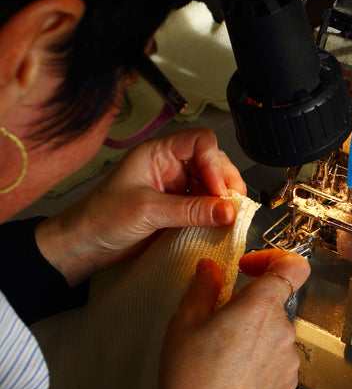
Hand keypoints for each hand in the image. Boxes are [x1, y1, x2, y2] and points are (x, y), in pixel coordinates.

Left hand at [35, 128, 244, 285]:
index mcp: (159, 153)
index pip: (200, 142)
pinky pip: (206, 206)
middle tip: (231, 207)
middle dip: (225, 182)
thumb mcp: (148, 211)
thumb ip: (191, 210)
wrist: (83, 247)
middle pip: (212, 162)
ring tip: (228, 218)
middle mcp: (171, 166)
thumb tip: (229, 211)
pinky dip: (216, 214)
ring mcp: (176, 188)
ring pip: (213, 185)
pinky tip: (219, 225)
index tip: (219, 191)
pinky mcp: (179, 209)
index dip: (214, 163)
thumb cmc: (101, 218)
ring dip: (224, 200)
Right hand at [155, 249, 310, 388]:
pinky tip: (235, 373)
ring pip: (275, 329)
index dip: (273, 258)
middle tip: (218, 321)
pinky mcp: (290, 381)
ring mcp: (290, 357)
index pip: (294, 265)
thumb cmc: (190, 377)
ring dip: (255, 332)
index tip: (249, 267)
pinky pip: (278, 356)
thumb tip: (210, 267)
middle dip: (250, 304)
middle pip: (275, 300)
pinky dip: (261, 356)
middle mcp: (284, 328)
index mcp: (261, 306)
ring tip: (222, 354)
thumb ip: (203, 286)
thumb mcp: (184, 322)